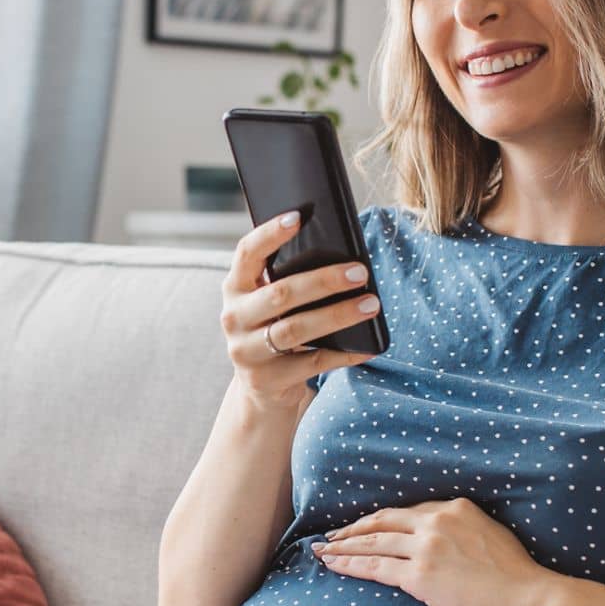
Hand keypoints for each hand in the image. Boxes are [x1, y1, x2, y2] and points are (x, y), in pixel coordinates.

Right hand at [221, 210, 379, 411]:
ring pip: (296, 330)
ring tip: (371, 305)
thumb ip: (289, 280)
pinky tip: (367, 346)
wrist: (262, 388)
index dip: (270, 234)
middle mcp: (233, 317)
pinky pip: (312, 364)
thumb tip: (342, 256)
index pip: (247, 253)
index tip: (298, 217)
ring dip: (338, 315)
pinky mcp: (265, 380)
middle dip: (324, 281)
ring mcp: (246, 351)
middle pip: (281, 294)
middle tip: (360, 273)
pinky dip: (344, 354)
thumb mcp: (272, 304)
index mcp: (235, 287)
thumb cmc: (276, 329)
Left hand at [312, 498, 551, 605]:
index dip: (381, 520)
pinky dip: (350, 565)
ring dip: (343, 546)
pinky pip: (375, 567)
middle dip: (353, 529)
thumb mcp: (493, 537)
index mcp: (457, 509)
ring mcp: (427, 547)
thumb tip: (452, 544)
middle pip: (383, 521)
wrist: (528, 597)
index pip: (408, 512)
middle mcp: (438, 522)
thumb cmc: (518, 578)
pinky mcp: (419, 575)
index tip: (366, 526)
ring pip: (373, 542)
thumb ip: (467, 534)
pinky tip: (334, 565)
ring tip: (323, 551)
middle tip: (332, 536)